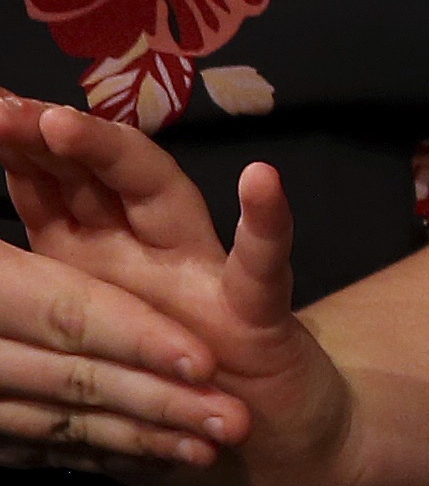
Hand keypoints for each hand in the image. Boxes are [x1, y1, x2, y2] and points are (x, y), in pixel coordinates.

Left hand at [0, 103, 331, 475]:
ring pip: (161, 198)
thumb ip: (49, 309)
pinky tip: (261, 181)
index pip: (50, 190)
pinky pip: (261, 266)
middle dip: (44, 137)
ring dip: (116, 157)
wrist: (270, 437)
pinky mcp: (258, 312)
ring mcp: (204, 275)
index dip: (16, 150)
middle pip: (92, 178)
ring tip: (64, 123)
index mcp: (102, 265)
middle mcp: (150, 254)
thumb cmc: (173, 389)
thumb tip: (3, 287)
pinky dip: (266, 224)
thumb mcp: (95, 347)